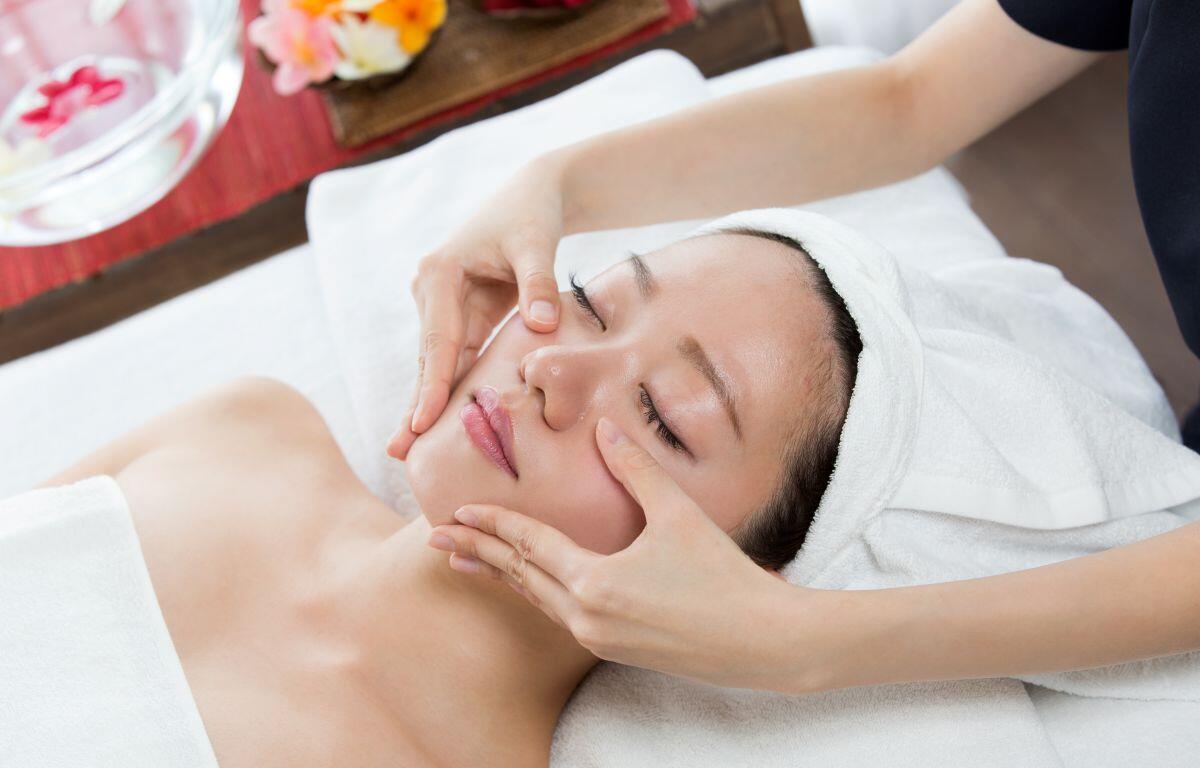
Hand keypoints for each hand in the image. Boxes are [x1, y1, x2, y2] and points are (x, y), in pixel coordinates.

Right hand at [387, 157, 568, 459]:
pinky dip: (449, 389)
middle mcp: (431, 290)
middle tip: (398, 452)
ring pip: (436, 363)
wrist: (533, 196)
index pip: (439, 340)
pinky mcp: (459, 315)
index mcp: (441, 273)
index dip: (433, 384)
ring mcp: (441, 305)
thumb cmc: (533, 215)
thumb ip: (538, 284)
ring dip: (426, 404)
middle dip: (415, 405)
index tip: (424, 422)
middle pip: (427, 358)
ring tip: (407, 449)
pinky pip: (455, 358)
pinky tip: (437, 425)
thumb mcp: (536, 244)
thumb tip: (542, 326)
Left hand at [425, 417, 816, 691]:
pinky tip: (529, 585)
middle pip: (519, 577)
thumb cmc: (723, 576)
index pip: (528, 546)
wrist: (762, 642)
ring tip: (465, 564)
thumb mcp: (678, 515)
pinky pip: (559, 616)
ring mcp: (598, 638)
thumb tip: (603, 425)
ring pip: (536, 600)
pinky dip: (534, 594)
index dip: (492, 525)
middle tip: (434, 541)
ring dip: (500, 577)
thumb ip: (634, 469)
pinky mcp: (614, 649)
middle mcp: (586, 617)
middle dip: (476, 555)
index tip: (455, 513)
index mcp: (595, 582)